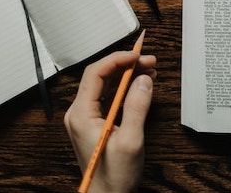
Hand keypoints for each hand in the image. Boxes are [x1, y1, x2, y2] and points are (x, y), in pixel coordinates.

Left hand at [64, 51, 156, 192]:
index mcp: (81, 114)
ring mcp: (87, 117)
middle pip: (101, 76)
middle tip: (149, 60)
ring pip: (106, 85)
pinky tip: (141, 84)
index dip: (118, 59)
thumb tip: (143, 80)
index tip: (138, 55)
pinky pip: (110, 97)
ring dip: (127, 74)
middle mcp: (80, 113)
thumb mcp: (130, 140)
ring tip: (149, 69)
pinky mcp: (96, 122)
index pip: (95, 73)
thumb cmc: (114, 176)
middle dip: (126, 64)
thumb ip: (137, 107)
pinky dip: (126, 87)